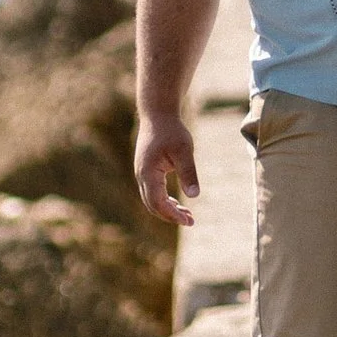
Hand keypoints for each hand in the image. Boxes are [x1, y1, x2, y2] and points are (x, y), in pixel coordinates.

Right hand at [135, 110, 200, 224]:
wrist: (157, 115)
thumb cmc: (171, 131)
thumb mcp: (184, 151)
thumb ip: (188, 173)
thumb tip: (194, 196)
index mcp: (148, 173)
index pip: (158, 202)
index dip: (172, 215)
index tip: (188, 221)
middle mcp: (141, 176)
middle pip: (152, 205)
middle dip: (170, 216)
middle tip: (190, 221)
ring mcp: (141, 174)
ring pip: (151, 200)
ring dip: (167, 209)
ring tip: (187, 215)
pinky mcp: (145, 171)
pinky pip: (152, 192)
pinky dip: (164, 201)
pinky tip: (177, 203)